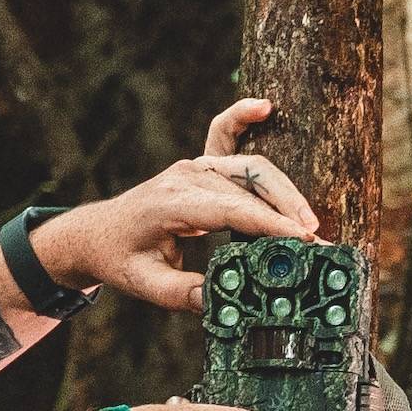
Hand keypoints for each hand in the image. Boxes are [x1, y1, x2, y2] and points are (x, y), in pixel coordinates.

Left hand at [47, 97, 323, 312]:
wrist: (96, 233)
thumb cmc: (119, 258)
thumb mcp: (145, 283)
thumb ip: (183, 294)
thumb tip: (222, 303)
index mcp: (172, 203)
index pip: (233, 210)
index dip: (271, 224)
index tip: (303, 240)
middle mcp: (186, 177)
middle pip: (250, 185)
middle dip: (287, 212)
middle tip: (315, 241)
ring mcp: (193, 167)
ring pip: (251, 169)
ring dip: (284, 193)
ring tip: (308, 224)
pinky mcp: (200, 167)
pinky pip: (226, 136)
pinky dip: (243, 120)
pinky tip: (263, 107)